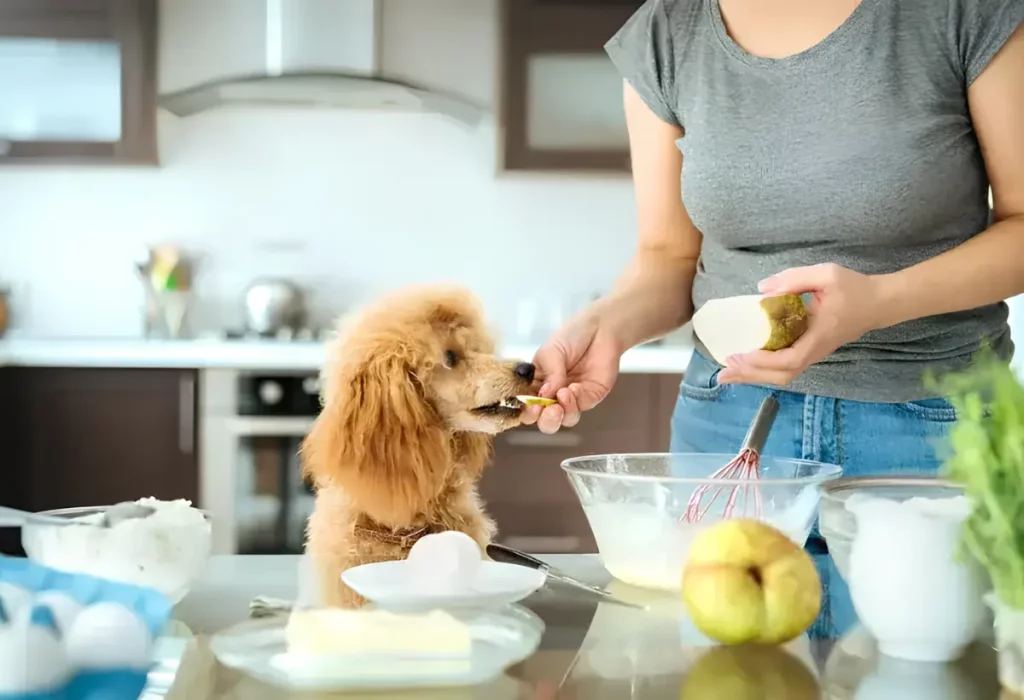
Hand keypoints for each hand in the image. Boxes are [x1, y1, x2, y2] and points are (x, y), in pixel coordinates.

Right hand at [520, 311, 621, 433]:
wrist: (600, 329)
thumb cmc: (572, 336)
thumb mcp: (551, 351)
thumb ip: (549, 374)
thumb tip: (546, 396)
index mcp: (537, 384)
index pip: (527, 405)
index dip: (527, 411)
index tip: (532, 406)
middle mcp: (553, 395)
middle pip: (545, 421)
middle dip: (546, 420)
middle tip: (548, 409)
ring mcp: (572, 398)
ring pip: (565, 420)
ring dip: (563, 412)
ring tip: (563, 394)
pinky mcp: (590, 397)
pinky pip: (581, 408)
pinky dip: (576, 400)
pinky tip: (575, 387)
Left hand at [717, 263, 890, 386]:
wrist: (880, 303)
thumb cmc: (854, 288)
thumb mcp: (826, 274)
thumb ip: (794, 279)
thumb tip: (762, 290)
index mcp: (819, 336)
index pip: (790, 359)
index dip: (764, 362)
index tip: (741, 356)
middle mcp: (815, 350)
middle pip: (782, 374)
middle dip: (751, 375)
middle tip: (722, 374)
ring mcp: (814, 353)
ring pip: (783, 374)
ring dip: (754, 375)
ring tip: (728, 374)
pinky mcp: (811, 350)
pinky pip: (786, 367)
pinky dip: (764, 369)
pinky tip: (748, 365)